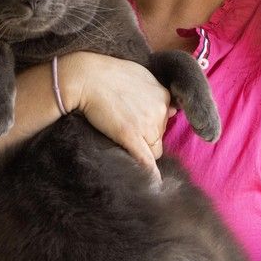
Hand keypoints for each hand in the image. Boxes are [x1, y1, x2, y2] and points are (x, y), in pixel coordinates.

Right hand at [59, 53, 175, 180]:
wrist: (86, 77)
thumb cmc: (108, 74)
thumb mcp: (140, 75)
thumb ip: (156, 92)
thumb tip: (174, 110)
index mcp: (162, 96)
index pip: (164, 122)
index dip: (150, 126)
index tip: (137, 125)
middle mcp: (159, 110)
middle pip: (158, 137)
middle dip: (145, 138)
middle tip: (124, 126)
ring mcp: (146, 125)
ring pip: (152, 151)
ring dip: (140, 150)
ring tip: (120, 137)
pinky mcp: (130, 136)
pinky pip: (146, 160)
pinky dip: (150, 175)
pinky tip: (153, 186)